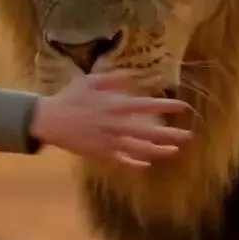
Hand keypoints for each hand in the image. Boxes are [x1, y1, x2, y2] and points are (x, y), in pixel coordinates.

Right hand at [29, 70, 192, 166]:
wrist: (50, 120)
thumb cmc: (70, 97)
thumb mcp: (91, 80)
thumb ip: (115, 78)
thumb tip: (134, 75)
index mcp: (116, 106)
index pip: (149, 107)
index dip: (168, 106)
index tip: (184, 107)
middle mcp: (117, 125)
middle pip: (151, 133)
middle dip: (172, 135)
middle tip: (189, 135)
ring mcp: (110, 142)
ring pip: (140, 149)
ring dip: (160, 151)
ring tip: (175, 150)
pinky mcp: (102, 154)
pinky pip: (123, 161)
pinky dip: (136, 163)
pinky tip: (147, 164)